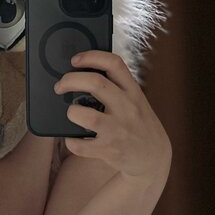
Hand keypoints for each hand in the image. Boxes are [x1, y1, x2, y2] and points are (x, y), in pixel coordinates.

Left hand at [53, 51, 171, 185]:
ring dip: (71, 112)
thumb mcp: (136, 100)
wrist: (154, 157)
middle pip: (95, 83)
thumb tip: (84, 74)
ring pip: (85, 115)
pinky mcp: (109, 150)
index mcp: (133, 91)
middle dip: (70, 80)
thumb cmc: (139, 124)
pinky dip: (71, 141)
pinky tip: (72, 137)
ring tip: (71, 113)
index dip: (91, 57)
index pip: (114, 64)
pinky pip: (80, 145)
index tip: (75, 60)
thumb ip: (118, 87)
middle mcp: (127, 107)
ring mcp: (118, 129)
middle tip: (60, 86)